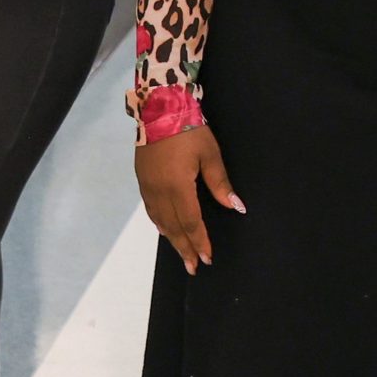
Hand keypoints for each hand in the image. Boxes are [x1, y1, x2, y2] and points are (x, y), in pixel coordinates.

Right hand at [136, 125, 242, 274]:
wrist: (158, 108)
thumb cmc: (189, 129)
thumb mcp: (210, 154)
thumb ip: (220, 183)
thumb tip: (235, 207)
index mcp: (177, 187)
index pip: (191, 222)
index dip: (199, 242)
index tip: (207, 258)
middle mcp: (159, 192)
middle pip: (173, 227)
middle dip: (185, 248)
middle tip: (194, 267)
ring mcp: (147, 187)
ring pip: (160, 221)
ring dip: (172, 239)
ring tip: (182, 253)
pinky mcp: (142, 180)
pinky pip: (151, 210)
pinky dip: (160, 224)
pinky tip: (165, 228)